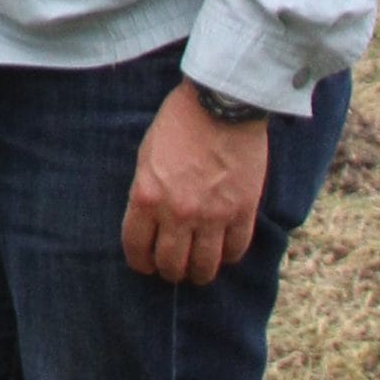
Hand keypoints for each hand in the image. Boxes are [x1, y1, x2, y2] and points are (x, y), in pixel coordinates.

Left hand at [122, 81, 269, 283]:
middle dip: (169, 271)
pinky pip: (235, 250)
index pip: (136, 247)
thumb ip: (147, 193)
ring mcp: (213, 216)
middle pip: (171, 264)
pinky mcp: (243, 212)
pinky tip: (223, 252)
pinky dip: (228, 256)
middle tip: (172, 269)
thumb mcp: (146, 157)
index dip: (140, 262)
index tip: (144, 265)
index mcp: (147, 197)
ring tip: (197, 271)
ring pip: (204, 266)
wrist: (220, 105)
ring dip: (198, 273)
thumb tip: (149, 221)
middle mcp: (177, 213)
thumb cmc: (177, 124)